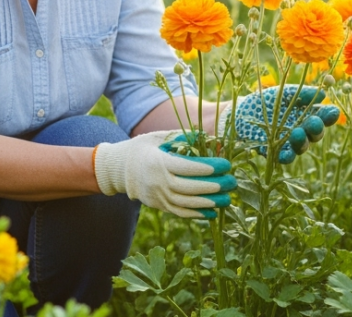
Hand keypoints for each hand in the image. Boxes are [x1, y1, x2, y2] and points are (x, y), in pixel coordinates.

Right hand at [93, 130, 236, 218]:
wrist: (119, 169)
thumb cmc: (143, 148)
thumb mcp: (159, 137)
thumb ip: (181, 138)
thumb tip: (206, 137)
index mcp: (159, 163)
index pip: (187, 167)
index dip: (208, 167)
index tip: (226, 165)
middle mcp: (158, 182)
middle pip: (190, 188)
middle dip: (214, 186)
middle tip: (232, 182)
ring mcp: (158, 197)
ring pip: (187, 204)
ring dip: (209, 203)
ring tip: (227, 199)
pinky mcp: (159, 206)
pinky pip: (180, 213)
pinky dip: (197, 215)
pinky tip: (213, 212)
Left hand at [220, 85, 339, 163]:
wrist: (241, 112)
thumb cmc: (266, 100)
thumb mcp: (283, 93)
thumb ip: (301, 93)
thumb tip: (323, 93)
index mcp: (307, 114)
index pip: (324, 116)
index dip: (329, 116)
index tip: (332, 112)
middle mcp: (302, 129)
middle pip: (316, 133)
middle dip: (317, 129)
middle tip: (313, 123)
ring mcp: (290, 143)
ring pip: (303, 146)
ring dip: (303, 141)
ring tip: (296, 133)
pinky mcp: (276, 153)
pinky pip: (286, 157)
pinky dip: (288, 156)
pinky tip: (288, 152)